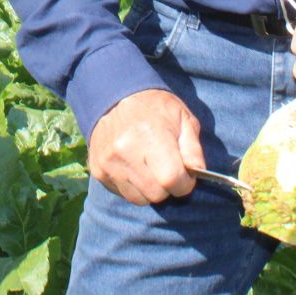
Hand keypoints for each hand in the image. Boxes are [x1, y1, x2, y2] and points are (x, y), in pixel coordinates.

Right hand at [87, 89, 204, 204]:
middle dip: (167, 187)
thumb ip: (193, 149)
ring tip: (150, 168)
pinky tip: (135, 167)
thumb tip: (197, 174)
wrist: (115, 96)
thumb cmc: (155, 108)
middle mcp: (126, 151)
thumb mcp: (183, 118)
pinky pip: (122, 193)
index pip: (172, 180)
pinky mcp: (98, 170)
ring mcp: (109, 163)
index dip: (184, 183)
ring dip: (149, 189)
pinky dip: (132, 186)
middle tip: (167, 169)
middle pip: (156, 194)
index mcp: (151, 136)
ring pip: (139, 198)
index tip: (185, 176)